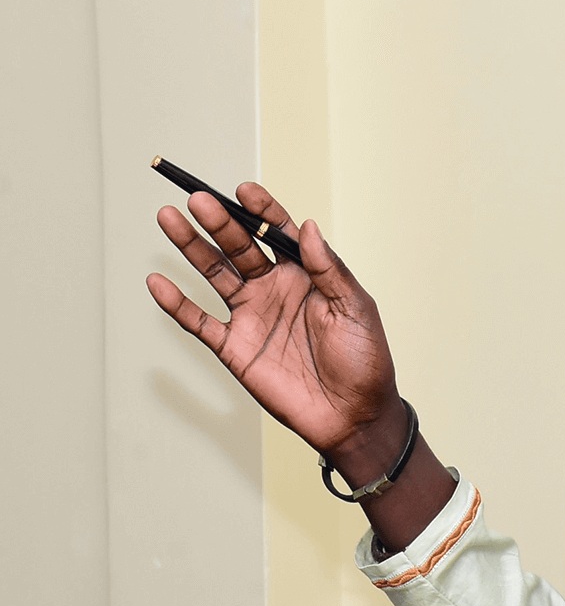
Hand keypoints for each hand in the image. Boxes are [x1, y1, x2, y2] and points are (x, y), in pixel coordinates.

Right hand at [147, 183, 400, 461]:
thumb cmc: (365, 359)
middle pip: (239, 246)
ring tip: (168, 218)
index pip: (278, 232)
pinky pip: (198, 321)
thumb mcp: (355, 308)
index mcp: (307, 274)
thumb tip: (308, 226)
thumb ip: (330, 268)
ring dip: (192, 247)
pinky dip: (176, 304)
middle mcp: (275, 288)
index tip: (243, 190)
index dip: (260, 210)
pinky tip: (158, 281)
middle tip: (198, 199)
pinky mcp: (234, 347)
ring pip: (214, 273)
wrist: (353, 414)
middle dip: (219, 221)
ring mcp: (252, 315)